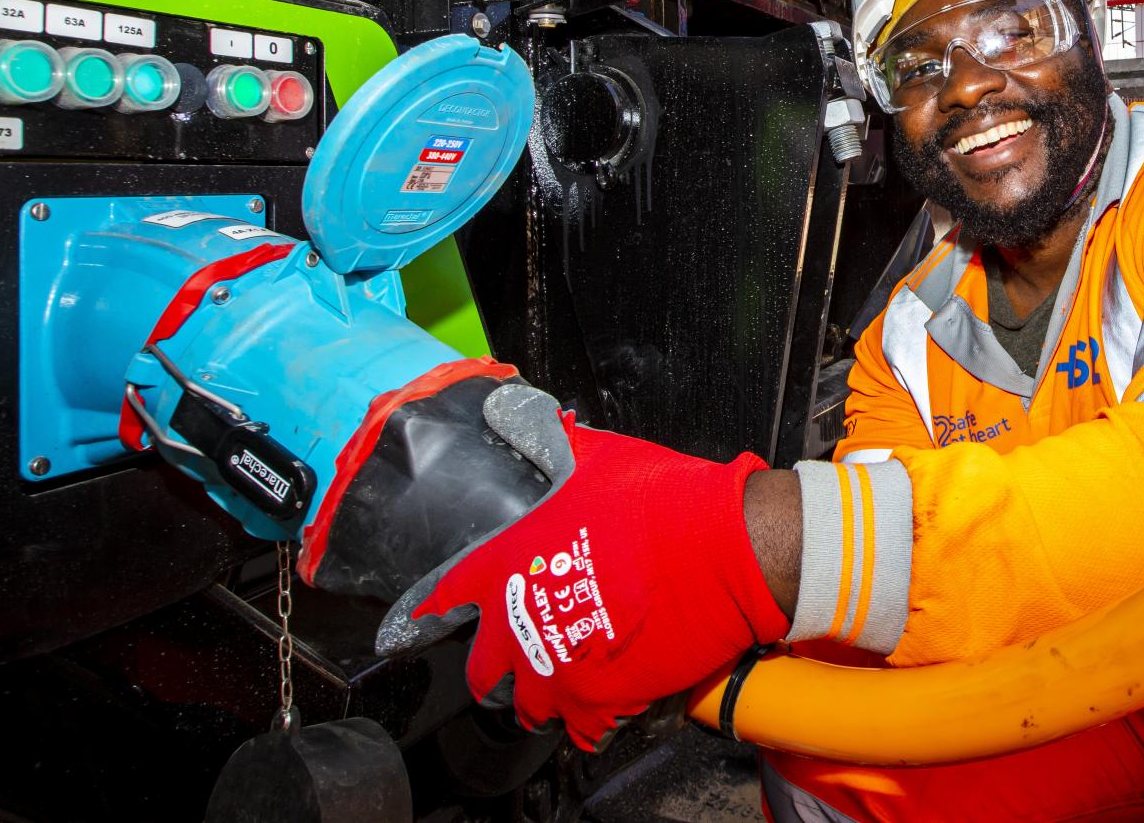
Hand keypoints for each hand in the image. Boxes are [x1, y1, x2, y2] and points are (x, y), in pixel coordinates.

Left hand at [376, 412, 788, 750]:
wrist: (724, 549)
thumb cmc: (661, 500)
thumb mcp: (595, 455)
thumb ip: (547, 442)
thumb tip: (519, 411)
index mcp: (504, 566)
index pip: (441, 600)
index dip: (428, 613)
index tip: (419, 625)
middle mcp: (518, 625)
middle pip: (481, 671)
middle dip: (494, 665)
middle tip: (515, 654)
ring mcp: (557, 670)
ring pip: (526, 706)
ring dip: (539, 694)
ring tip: (561, 677)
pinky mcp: (601, 702)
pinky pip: (579, 731)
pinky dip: (588, 720)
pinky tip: (603, 698)